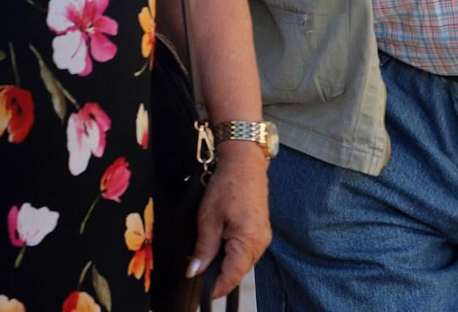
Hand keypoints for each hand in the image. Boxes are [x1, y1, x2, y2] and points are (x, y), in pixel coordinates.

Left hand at [189, 144, 271, 297]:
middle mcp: (260, 243)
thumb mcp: (208, 218)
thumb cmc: (227, 186)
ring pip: (241, 263)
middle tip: (197, 272)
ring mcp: (263, 237)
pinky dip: (232, 252)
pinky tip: (220, 243)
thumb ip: (203, 249)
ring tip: (206, 255)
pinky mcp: (261, 231)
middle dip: (218, 276)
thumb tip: (194, 272)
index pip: (231, 278)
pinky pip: (246, 251)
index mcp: (248, 242)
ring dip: (225, 263)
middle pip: (237, 272)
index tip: (199, 294)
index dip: (214, 289)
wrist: (245, 162)